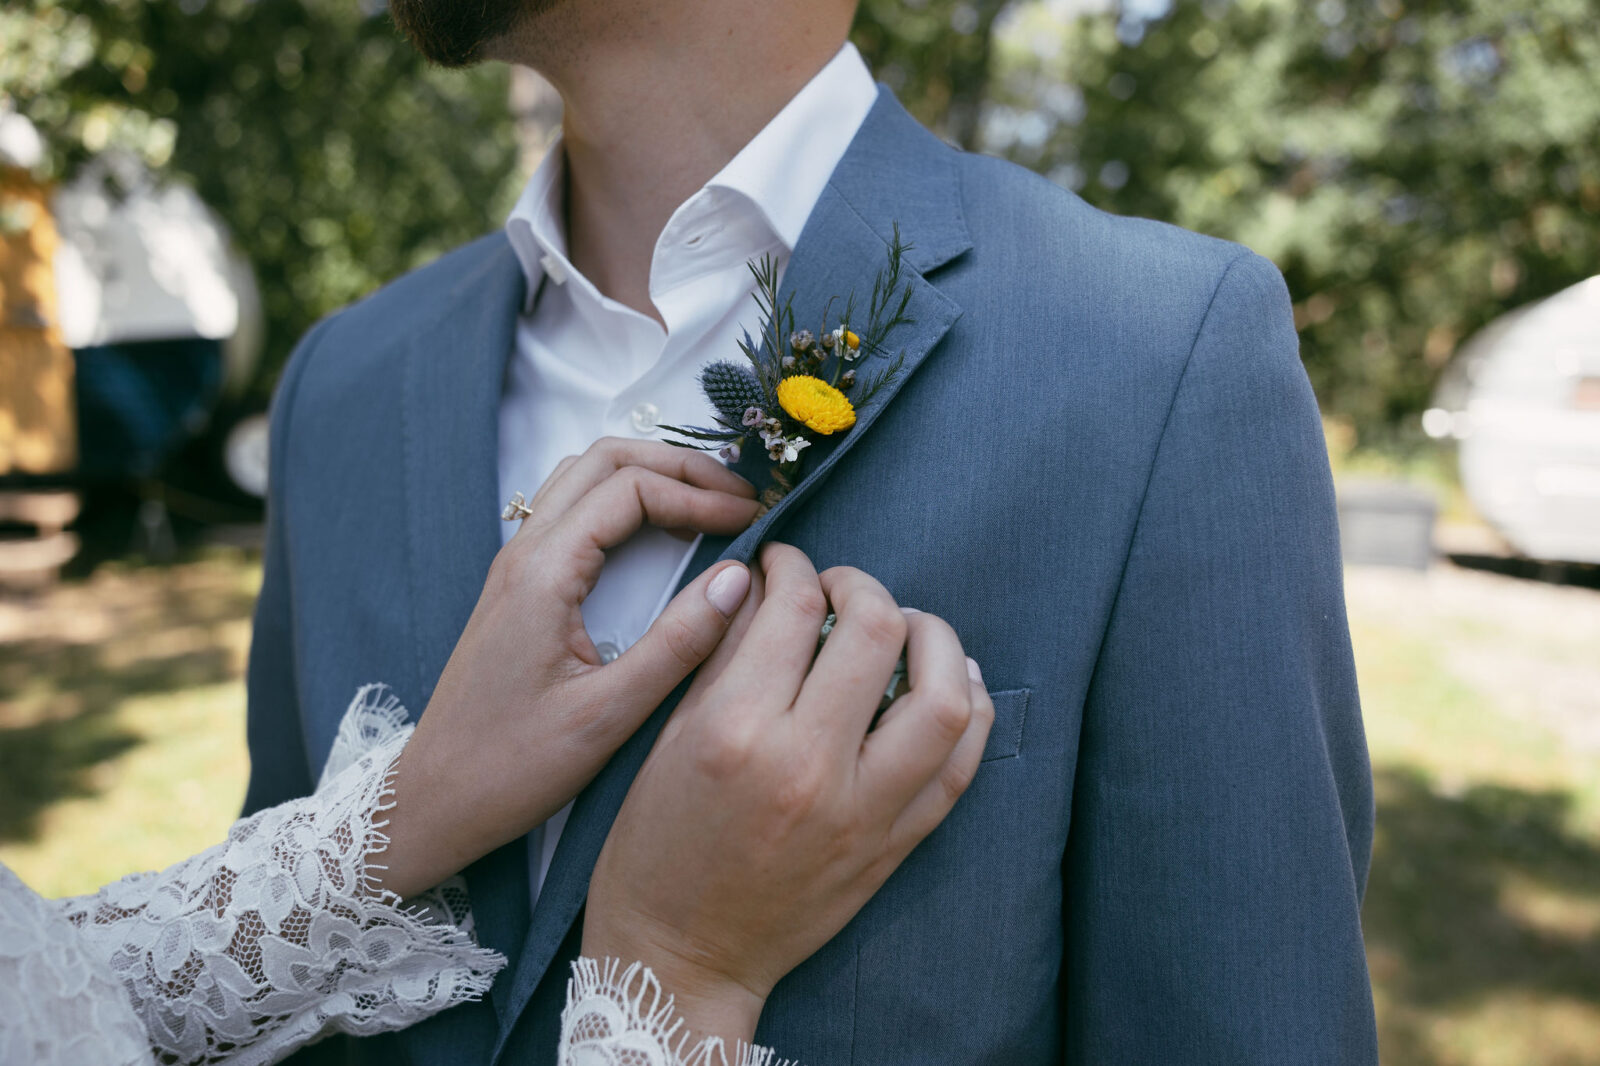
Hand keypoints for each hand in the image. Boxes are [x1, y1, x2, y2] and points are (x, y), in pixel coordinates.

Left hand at [377, 438, 762, 897]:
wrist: (435, 800)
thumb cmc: (512, 768)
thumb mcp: (608, 716)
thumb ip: (677, 644)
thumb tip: (740, 580)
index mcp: (543, 574)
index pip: (631, 489)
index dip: (699, 495)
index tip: (753, 520)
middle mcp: (523, 553)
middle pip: (605, 460)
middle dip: (681, 466)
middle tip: (741, 496)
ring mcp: (516, 565)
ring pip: (585, 476)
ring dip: (651, 475)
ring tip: (711, 504)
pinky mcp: (520, 586)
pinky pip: (573, 509)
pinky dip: (625, 500)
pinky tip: (663, 534)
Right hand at [582, 543, 993, 1045]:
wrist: (682, 955)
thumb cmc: (656, 847)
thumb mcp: (669, 739)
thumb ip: (722, 654)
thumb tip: (764, 583)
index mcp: (736, 731)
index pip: (793, 608)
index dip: (793, 564)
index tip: (786, 563)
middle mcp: (808, 765)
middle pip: (878, 630)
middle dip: (861, 585)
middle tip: (840, 588)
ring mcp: (863, 809)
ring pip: (944, 696)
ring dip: (934, 637)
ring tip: (907, 626)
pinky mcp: (896, 842)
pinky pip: (961, 764)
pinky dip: (967, 707)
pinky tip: (948, 680)